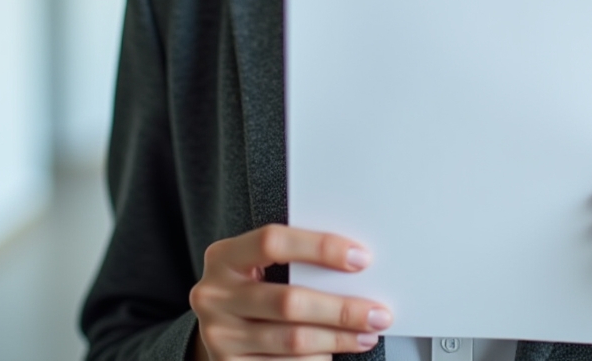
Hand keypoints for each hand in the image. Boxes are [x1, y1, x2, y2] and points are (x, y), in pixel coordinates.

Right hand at [189, 223, 393, 360]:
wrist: (222, 330)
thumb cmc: (257, 289)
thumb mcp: (263, 268)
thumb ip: (297, 263)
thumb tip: (358, 266)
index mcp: (223, 257)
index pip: (271, 242)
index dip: (320, 247)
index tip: (361, 259)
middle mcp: (213, 296)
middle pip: (288, 301)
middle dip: (341, 308)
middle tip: (379, 313)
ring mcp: (218, 336)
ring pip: (292, 339)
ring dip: (338, 338)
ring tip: (367, 334)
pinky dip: (317, 359)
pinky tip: (335, 352)